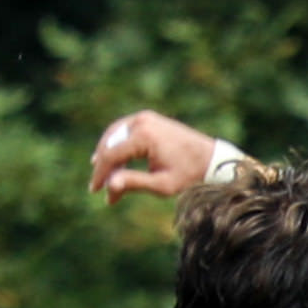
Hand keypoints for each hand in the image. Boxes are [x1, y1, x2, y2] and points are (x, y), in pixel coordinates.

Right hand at [88, 110, 235, 201]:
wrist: (212, 158)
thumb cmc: (190, 174)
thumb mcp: (162, 184)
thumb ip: (133, 183)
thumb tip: (109, 186)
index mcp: (144, 136)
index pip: (111, 155)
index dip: (101, 174)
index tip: (95, 190)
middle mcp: (142, 121)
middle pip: (110, 144)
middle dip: (103, 166)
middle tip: (98, 187)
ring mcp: (145, 117)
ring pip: (114, 136)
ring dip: (107, 154)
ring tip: (102, 174)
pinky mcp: (149, 118)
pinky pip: (124, 131)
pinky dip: (117, 145)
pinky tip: (114, 159)